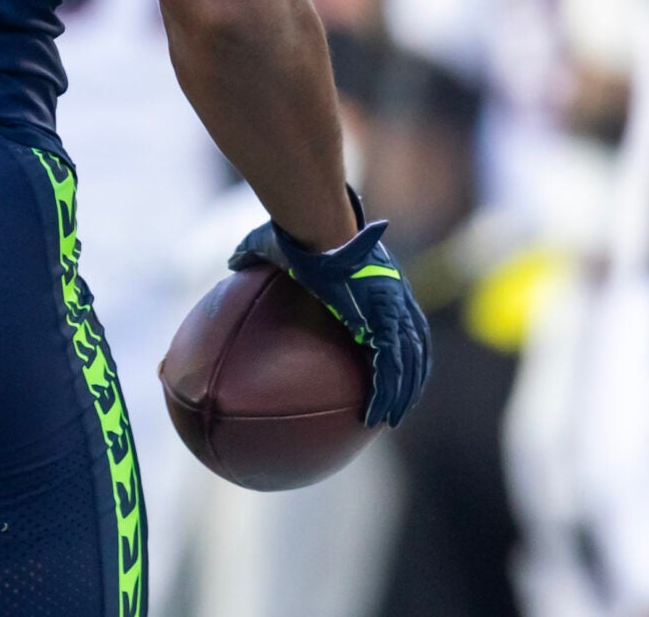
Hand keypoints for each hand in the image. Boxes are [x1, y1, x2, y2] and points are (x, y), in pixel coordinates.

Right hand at [230, 195, 430, 426]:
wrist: (317, 228)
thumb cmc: (298, 233)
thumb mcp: (274, 245)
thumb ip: (257, 255)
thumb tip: (233, 261)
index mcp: (377, 282)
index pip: (402, 319)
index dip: (404, 345)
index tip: (397, 365)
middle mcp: (393, 298)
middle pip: (414, 346)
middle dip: (410, 376)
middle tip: (400, 401)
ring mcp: (391, 311)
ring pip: (407, 364)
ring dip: (401, 395)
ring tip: (389, 420)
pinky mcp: (381, 323)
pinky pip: (390, 368)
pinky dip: (387, 394)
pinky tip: (378, 416)